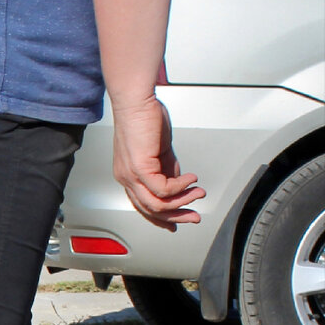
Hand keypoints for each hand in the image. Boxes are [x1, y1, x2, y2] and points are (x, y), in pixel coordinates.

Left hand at [110, 94, 204, 230]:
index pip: (143, 206)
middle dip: (176, 216)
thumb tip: (177, 180)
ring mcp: (131, 175)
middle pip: (150, 210)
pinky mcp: (139, 167)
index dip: (162, 217)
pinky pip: (163, 188)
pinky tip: (192, 179)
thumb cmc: (144, 118)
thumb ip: (167, 167)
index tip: (178, 222)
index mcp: (129, 176)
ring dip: (182, 202)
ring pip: (156, 204)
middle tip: (194, 216)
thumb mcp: (159, 150)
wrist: (136, 102)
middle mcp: (126, 179)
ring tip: (198, 194)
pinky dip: (181, 187)